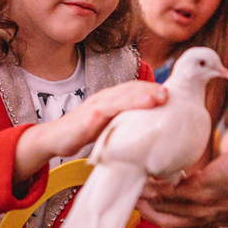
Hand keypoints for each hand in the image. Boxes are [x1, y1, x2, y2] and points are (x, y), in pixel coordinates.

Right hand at [19, 81, 166, 178]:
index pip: (135, 90)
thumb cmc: (81, 135)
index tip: (172, 94)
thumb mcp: (107, 130)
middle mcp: (106, 97)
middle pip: (133, 88)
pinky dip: (128, 104)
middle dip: (153, 89)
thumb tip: (146, 139)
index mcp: (111, 100)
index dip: (152, 90)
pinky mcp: (91, 114)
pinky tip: (139, 107)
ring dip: (145, 93)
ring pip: (125, 94)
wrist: (53, 139)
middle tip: (174, 93)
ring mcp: (98, 103)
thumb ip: (123, 128)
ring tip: (163, 96)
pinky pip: (111, 107)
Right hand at [139, 127, 227, 227]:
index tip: (157, 207)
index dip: (172, 219)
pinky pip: (171, 195)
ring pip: (168, 214)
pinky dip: (153, 190)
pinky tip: (142, 179)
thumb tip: (227, 156)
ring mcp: (212, 205)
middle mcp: (218, 216)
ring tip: (130, 188)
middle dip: (150, 215)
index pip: (193, 227)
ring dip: (146, 203)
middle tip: (133, 199)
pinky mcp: (208, 189)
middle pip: (174, 226)